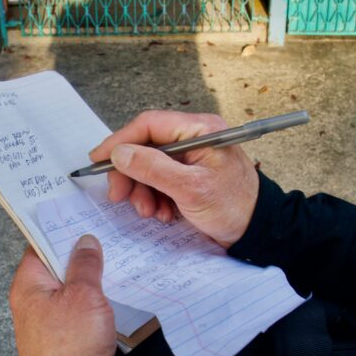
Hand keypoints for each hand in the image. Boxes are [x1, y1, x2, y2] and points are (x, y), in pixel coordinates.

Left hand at [8, 235, 115, 355]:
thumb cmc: (72, 341)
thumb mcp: (84, 295)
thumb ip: (85, 265)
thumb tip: (84, 241)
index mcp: (27, 284)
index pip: (40, 246)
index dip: (61, 232)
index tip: (82, 221)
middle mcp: (28, 301)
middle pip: (53, 268)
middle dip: (77, 257)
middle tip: (103, 242)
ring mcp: (40, 321)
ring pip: (63, 290)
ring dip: (83, 281)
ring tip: (109, 267)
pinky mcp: (53, 338)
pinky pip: (69, 310)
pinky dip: (83, 302)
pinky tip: (103, 298)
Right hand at [90, 110, 258, 248]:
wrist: (258, 231)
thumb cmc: (233, 207)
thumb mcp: (190, 189)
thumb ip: (153, 168)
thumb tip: (119, 154)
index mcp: (199, 130)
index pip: (148, 125)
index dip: (119, 141)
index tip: (98, 160)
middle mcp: (193, 138)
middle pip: (145, 146)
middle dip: (131, 174)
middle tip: (119, 197)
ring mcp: (191, 157)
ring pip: (149, 166)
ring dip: (143, 191)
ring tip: (149, 212)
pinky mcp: (189, 174)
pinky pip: (160, 180)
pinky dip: (155, 197)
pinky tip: (163, 214)